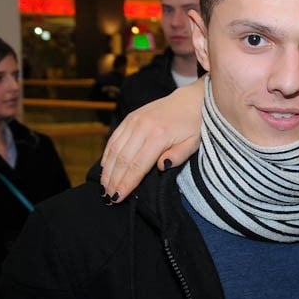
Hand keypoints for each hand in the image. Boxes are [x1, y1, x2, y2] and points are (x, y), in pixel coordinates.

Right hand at [100, 80, 205, 202]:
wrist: (191, 100)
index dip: (126, 183)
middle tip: (108, 197)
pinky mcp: (130, 117)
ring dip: (108, 170)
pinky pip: (114, 138)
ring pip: (115, 149)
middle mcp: (142, 126)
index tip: (118, 197)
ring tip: (104, 187)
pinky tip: (105, 168)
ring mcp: (134, 120)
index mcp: (159, 135)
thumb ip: (178, 156)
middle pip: (123, 159)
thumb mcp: (193, 143)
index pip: (138, 165)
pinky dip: (108, 154)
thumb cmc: (194, 125)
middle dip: (114, 180)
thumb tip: (160, 167)